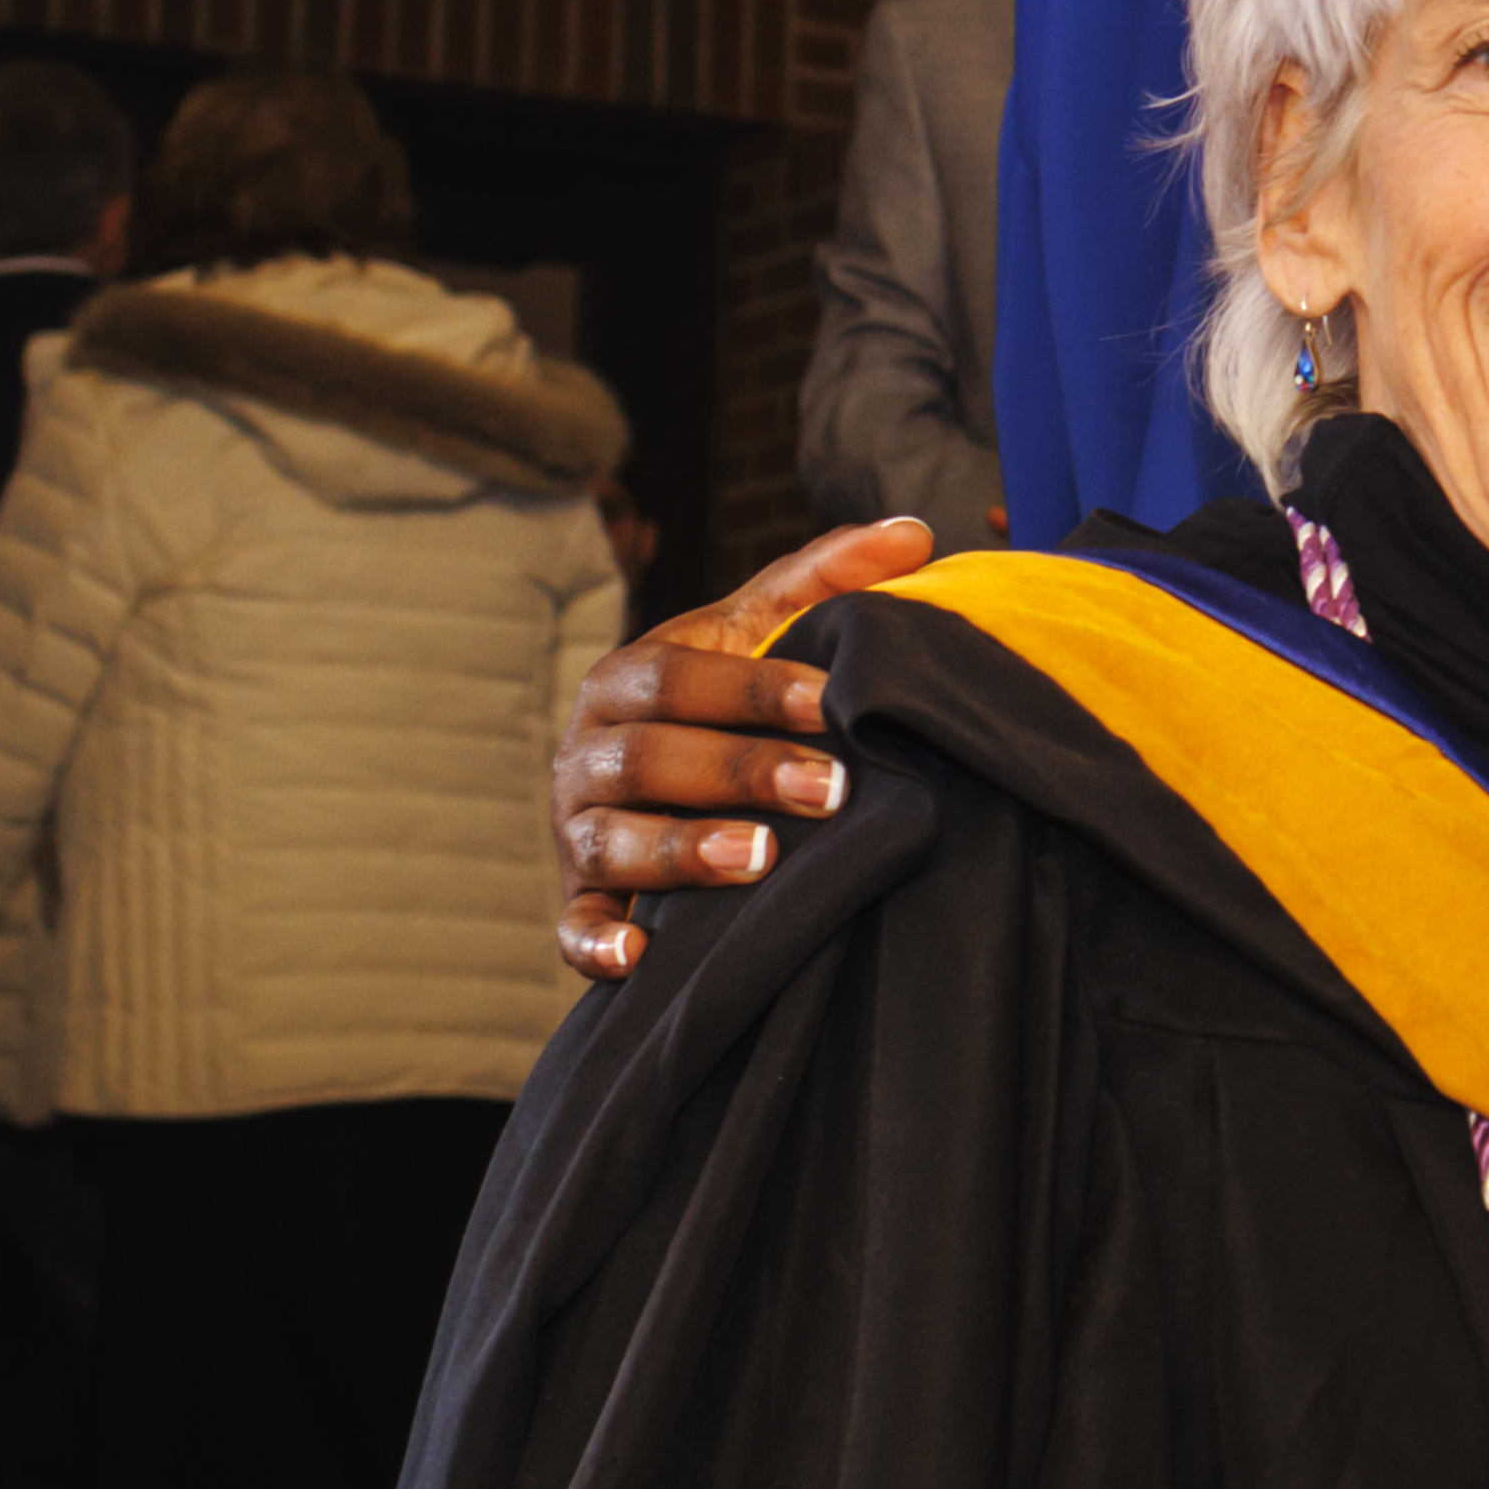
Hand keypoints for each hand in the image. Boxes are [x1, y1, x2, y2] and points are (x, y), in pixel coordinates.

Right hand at [553, 521, 926, 972]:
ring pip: (610, 840)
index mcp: (627, 679)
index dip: (753, 690)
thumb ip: (824, 582)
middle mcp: (589, 752)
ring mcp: (579, 828)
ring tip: (763, 857)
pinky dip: (597, 942)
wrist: (661, 780)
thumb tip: (913, 532)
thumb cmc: (718, 698)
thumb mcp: (760, 633)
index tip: (834, 702)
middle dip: (738, 770)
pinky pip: (574, 926)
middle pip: (648, 758)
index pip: (679, 676)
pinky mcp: (580, 900)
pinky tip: (641, 956)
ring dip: (683, 851)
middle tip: (829, 789)